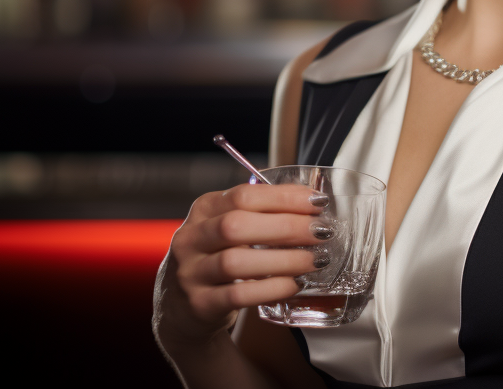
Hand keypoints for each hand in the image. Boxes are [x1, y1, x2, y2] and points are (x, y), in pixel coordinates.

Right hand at [155, 184, 327, 345]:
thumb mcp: (228, 228)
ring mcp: (190, 273)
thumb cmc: (217, 258)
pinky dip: (271, 289)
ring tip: (314, 261)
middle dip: (286, 227)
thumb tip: (314, 206)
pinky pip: (237, 295)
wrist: (181, 307)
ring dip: (283, 260)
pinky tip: (294, 285)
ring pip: (234, 261)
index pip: (243, 195)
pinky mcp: (199, 304)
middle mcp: (191, 238)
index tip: (317, 202)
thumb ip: (261, 214)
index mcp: (204, 209)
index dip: (284, 197)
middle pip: (236, 225)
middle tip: (321, 232)